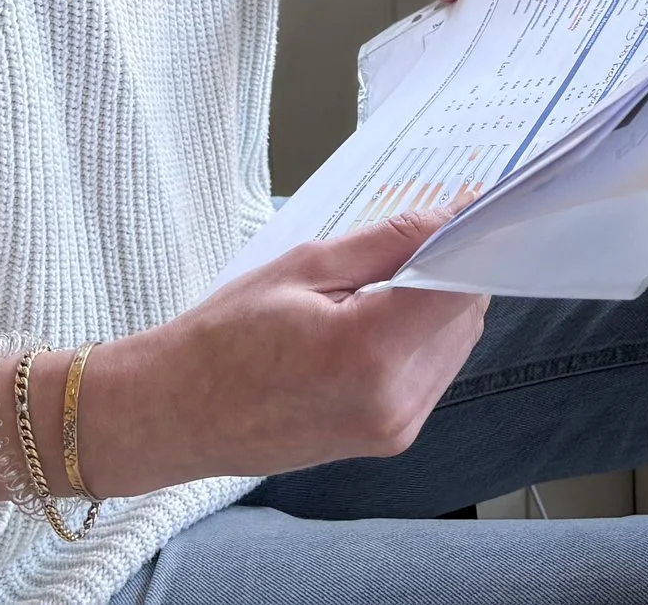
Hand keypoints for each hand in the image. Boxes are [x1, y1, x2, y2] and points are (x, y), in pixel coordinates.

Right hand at [73, 212, 488, 495]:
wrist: (176, 415)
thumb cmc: (224, 338)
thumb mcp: (305, 266)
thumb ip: (387, 242)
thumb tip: (449, 215)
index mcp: (369, 352)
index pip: (457, 285)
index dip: (469, 241)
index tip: (471, 208)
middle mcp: (393, 401)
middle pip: (465, 314)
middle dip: (450, 270)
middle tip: (411, 238)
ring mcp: (394, 429)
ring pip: (456, 344)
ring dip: (437, 306)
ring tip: (380, 286)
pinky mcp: (390, 439)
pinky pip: (434, 373)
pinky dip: (421, 338)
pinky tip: (378, 322)